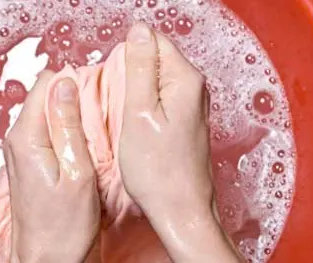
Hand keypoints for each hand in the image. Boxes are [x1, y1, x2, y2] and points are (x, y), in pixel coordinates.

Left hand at [4, 72, 100, 262]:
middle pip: (45, 95)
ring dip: (70, 116)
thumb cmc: (64, 225)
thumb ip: (68, 124)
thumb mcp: (76, 172)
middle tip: (98, 121)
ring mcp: (20, 149)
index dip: (74, 83)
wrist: (46, 259)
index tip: (96, 98)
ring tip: (92, 136)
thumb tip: (65, 82)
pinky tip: (80, 148)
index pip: (46, 84)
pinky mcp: (27, 160)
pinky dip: (64, 131)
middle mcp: (17, 138)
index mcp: (27, 136)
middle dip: (72, 98)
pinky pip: (46, 130)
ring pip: (47, 112)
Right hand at [119, 24, 240, 262]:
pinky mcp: (183, 120)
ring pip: (153, 81)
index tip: (118, 85)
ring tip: (126, 119)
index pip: (152, 41)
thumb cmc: (158, 169)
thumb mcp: (138, 113)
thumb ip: (139, 67)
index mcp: (185, 79)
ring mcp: (190, 105)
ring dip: (134, 93)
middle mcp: (193, 88)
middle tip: (120, 107)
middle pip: (153, 59)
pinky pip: (158, 100)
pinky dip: (142, 107)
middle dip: (130, 75)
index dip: (127, 58)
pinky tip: (135, 127)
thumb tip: (137, 31)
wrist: (179, 209)